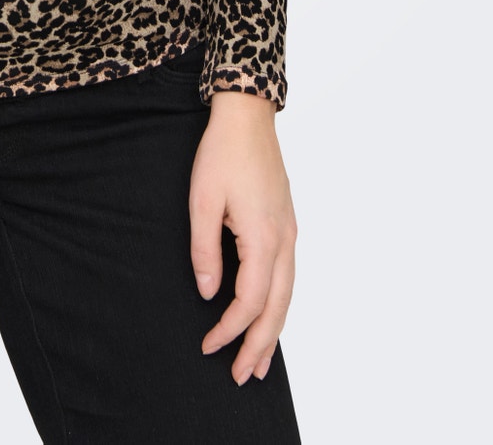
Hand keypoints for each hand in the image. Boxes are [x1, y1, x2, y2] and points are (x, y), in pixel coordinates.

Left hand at [191, 93, 296, 383]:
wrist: (247, 117)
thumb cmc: (222, 153)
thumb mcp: (202, 201)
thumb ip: (205, 250)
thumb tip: (209, 293)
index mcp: (263, 237)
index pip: (250, 300)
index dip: (230, 329)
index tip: (209, 346)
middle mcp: (284, 240)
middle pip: (277, 307)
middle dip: (260, 345)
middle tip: (242, 376)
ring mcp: (290, 232)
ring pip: (288, 294)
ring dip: (273, 330)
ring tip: (260, 361)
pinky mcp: (287, 224)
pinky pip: (288, 276)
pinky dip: (279, 304)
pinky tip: (270, 314)